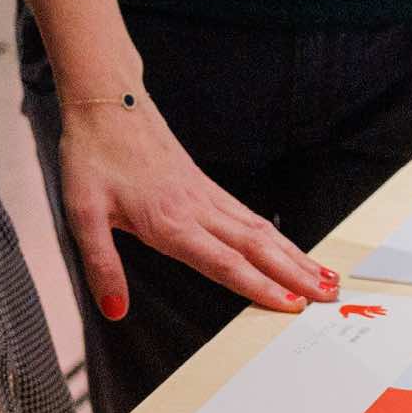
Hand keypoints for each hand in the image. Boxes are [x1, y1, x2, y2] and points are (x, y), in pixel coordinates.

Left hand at [52, 85, 336, 322]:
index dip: (259, 286)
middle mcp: (197, 208)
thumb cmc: (93, 155)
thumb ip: (101, 265)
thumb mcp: (82, 215)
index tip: (290, 305)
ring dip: (293, 254)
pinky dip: (274, 234)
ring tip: (323, 275)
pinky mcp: (203, 184)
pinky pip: (247, 214)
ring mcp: (204, 194)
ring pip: (259, 228)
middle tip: (329, 296)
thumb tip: (114, 309)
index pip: (224, 262)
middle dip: (295, 273)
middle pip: (256, 246)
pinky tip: (284, 246)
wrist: (107, 103)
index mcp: (170, 221)